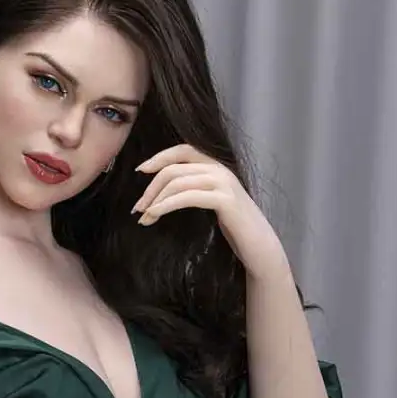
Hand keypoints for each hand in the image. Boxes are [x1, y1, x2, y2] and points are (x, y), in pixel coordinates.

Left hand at [131, 142, 288, 280]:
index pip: (183, 150)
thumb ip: (194, 190)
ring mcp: (223, 183)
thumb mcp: (211, 202)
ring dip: (155, 200)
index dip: (159, 157)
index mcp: (216, 166)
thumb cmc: (234, 229)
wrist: (259, 247)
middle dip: (151, 188)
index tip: (140, 171)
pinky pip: (187, 196)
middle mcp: (220, 169)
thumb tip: (163, 192)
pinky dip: (166, 205)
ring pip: (178, 181)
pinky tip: (155, 214)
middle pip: (174, 168)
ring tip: (144, 218)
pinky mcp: (224, 199)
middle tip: (137, 208)